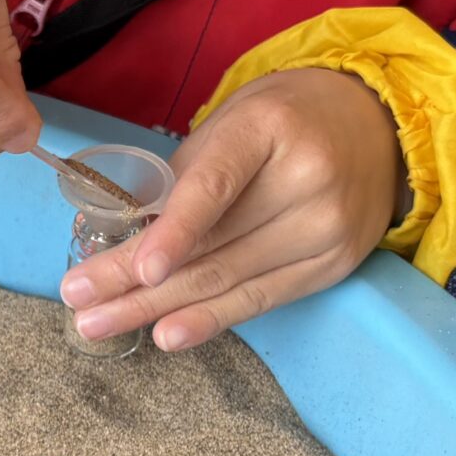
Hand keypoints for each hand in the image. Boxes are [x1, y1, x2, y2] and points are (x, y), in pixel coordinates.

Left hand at [59, 67, 406, 351]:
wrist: (375, 123)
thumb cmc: (283, 121)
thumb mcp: (230, 123)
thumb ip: (182, 178)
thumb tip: (126, 238)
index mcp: (268, 128)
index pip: (215, 187)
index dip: (174, 232)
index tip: (136, 269)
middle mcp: (307, 179)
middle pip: (211, 245)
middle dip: (135, 283)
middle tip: (79, 305)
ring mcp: (327, 227)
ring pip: (229, 280)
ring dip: (157, 309)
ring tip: (100, 324)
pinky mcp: (334, 265)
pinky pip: (261, 300)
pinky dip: (209, 320)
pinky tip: (167, 334)